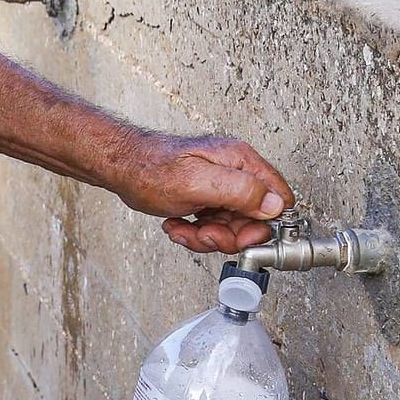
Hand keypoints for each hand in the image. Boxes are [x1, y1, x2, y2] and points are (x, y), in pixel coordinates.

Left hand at [111, 133, 292, 254]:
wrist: (123, 168)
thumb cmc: (152, 168)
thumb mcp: (197, 182)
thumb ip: (240, 191)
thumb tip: (274, 204)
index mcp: (240, 162)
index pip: (277, 198)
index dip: (263, 224)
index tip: (241, 236)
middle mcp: (235, 172)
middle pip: (254, 219)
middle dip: (228, 235)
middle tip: (204, 233)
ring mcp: (221, 187)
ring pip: (231, 227)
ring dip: (206, 237)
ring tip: (185, 229)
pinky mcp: (207, 199)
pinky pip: (213, 226)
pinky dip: (195, 233)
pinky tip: (179, 225)